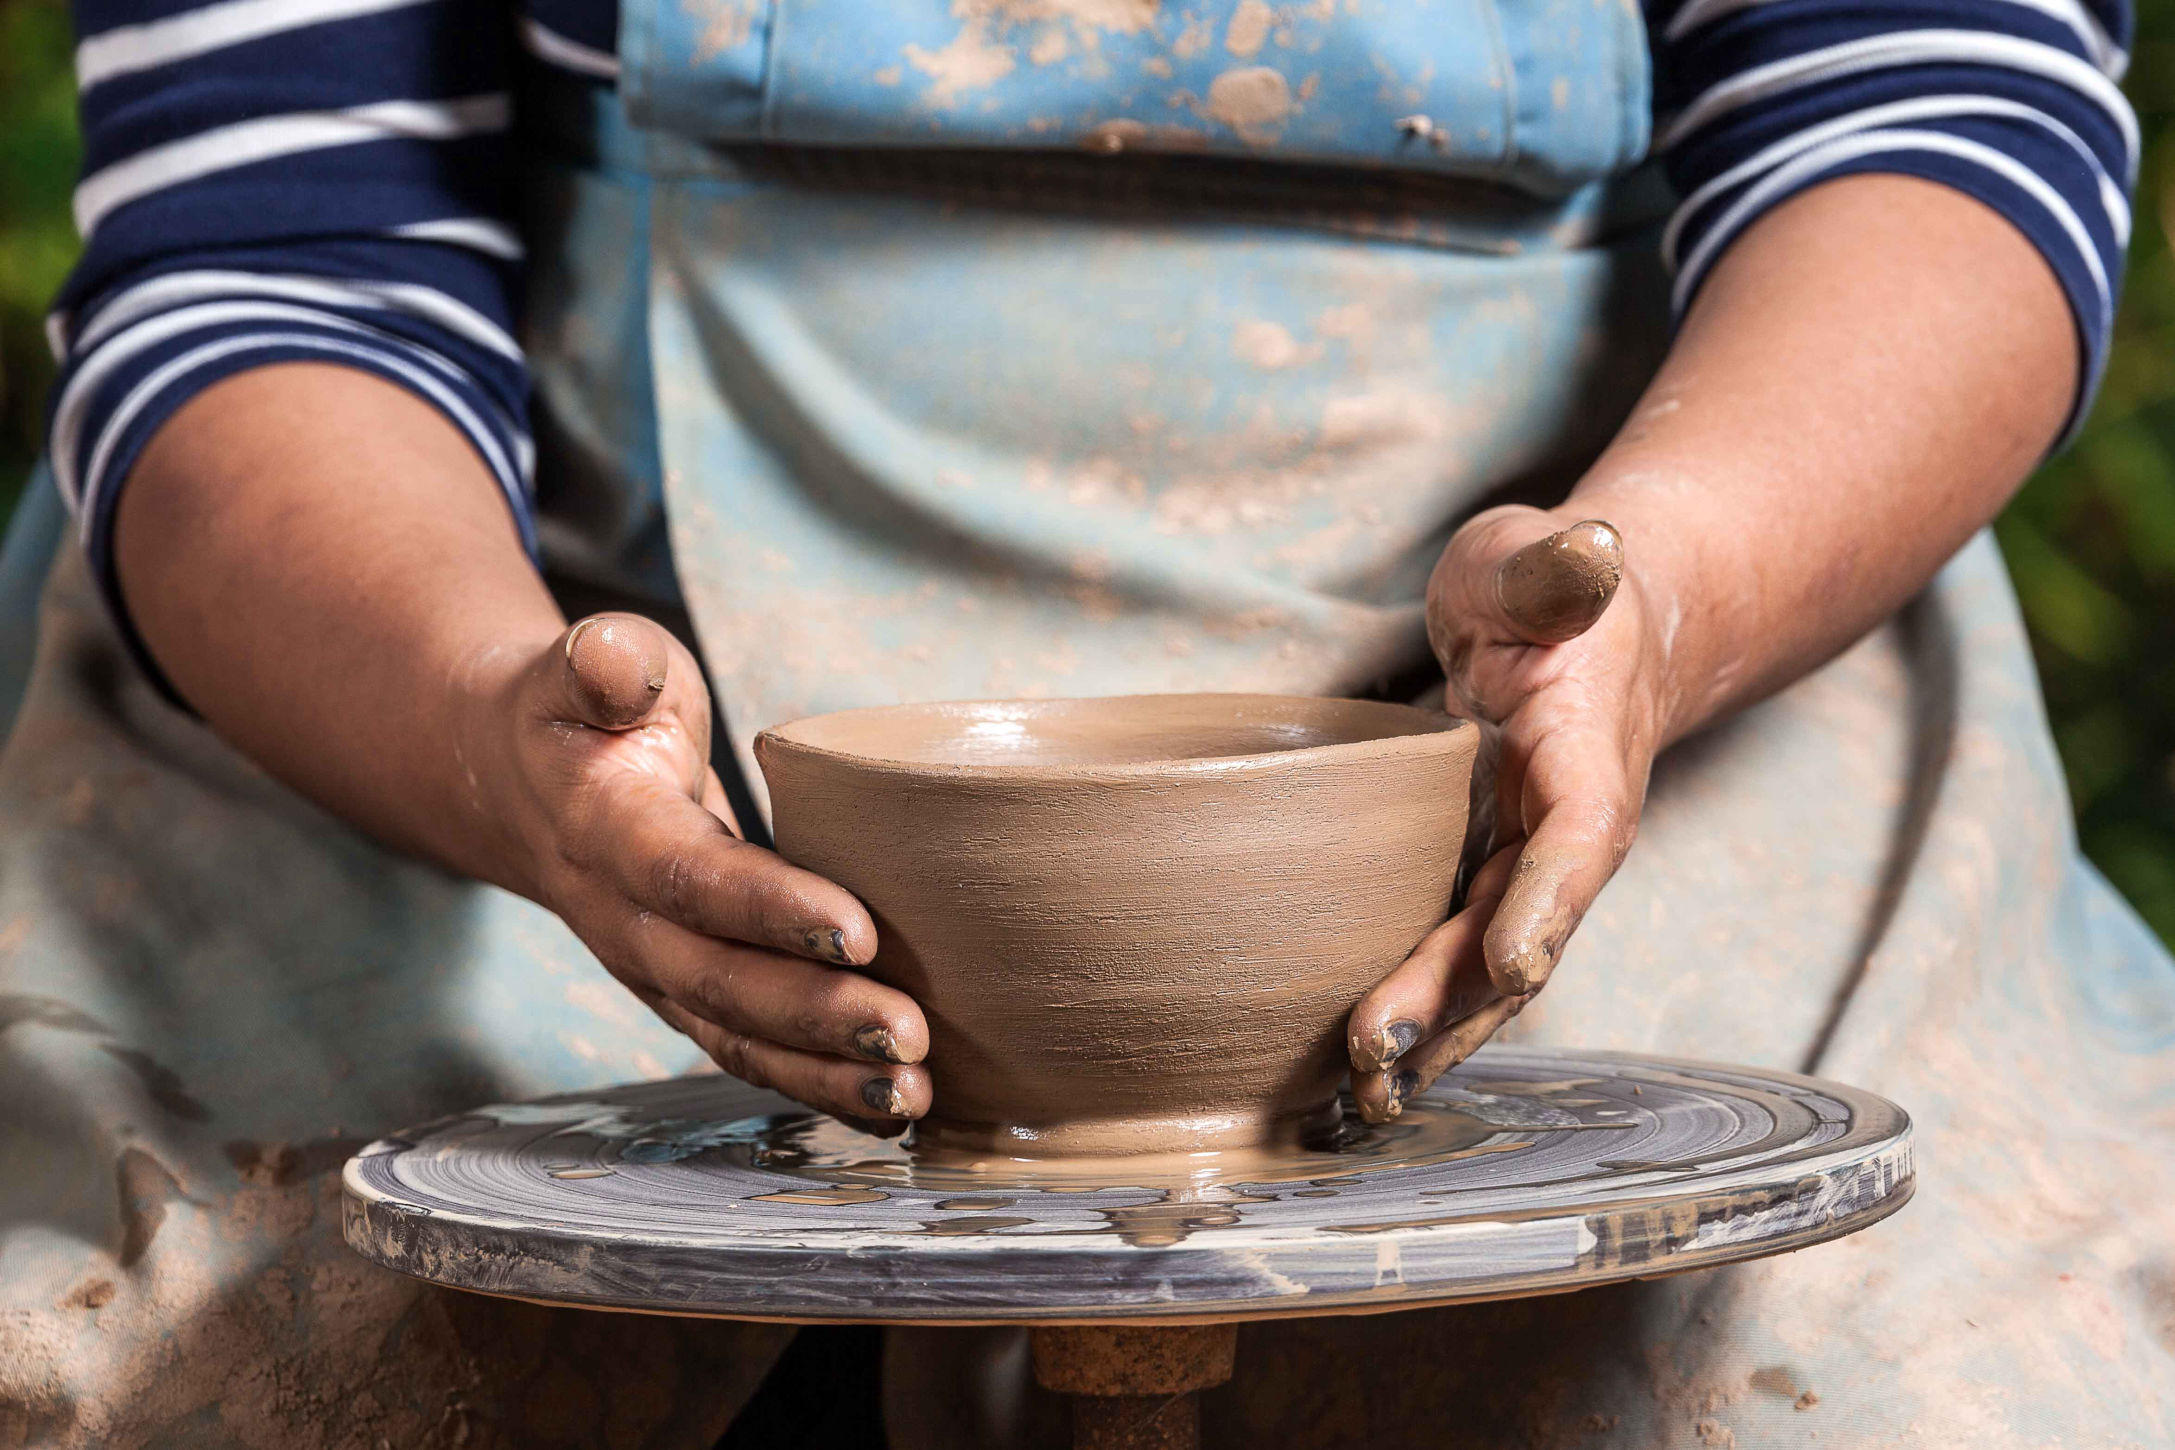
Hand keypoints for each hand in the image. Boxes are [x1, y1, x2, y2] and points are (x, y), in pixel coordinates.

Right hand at [470, 613, 931, 1129]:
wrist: (518, 781)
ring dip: (823, 1074)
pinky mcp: (683, 994)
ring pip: (733, 1036)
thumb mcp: (594, 660)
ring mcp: (649, 968)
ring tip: (912, 1093)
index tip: (860, 930)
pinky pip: (746, 1052)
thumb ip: (607, 659)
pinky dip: (816, 1087)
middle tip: (909, 1035)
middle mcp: (619, 917)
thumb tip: (617, 659)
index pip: (687, 876)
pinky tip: (891, 1108)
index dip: (768, 909)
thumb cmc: (590, 709)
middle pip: (717, 982)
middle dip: (816, 1015)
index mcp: (602, 825)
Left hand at [1345, 509, 1666, 1119]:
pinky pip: (1450, 954)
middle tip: (1376, 1061)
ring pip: (1482, 966)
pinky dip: (1415, 1010)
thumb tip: (1588, 551)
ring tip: (1361, 1101)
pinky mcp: (1480, 875)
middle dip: (1454, 1003)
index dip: (1550, 901)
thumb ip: (1555, 571)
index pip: (1580, 837)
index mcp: (1589, 755)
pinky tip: (1359, 1068)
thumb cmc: (1556, 585)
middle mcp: (1566, 831)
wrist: (1587, 623)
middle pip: (1518, 930)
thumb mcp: (1543, 557)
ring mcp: (1524, 863)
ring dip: (1430, 1033)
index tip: (1512, 962)